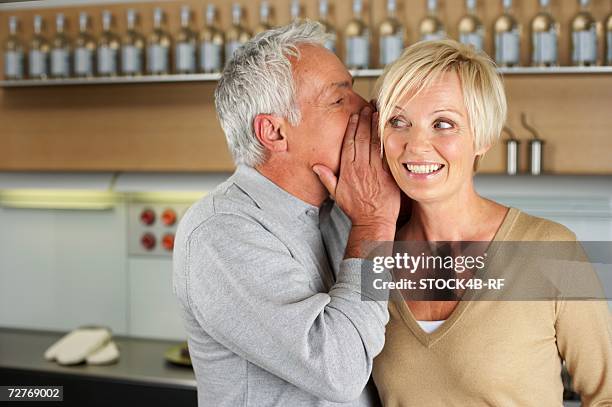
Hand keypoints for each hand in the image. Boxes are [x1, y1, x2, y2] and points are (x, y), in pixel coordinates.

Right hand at [313, 106, 399, 231]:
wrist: (373, 221)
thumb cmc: (355, 209)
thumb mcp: (336, 194)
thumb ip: (327, 178)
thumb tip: (316, 166)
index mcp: (347, 170)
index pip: (349, 143)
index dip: (352, 127)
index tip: (355, 116)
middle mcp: (360, 167)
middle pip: (361, 138)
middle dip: (364, 121)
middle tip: (367, 108)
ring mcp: (375, 170)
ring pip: (374, 143)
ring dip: (375, 126)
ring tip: (377, 113)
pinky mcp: (387, 174)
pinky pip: (386, 154)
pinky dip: (386, 140)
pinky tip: (388, 130)